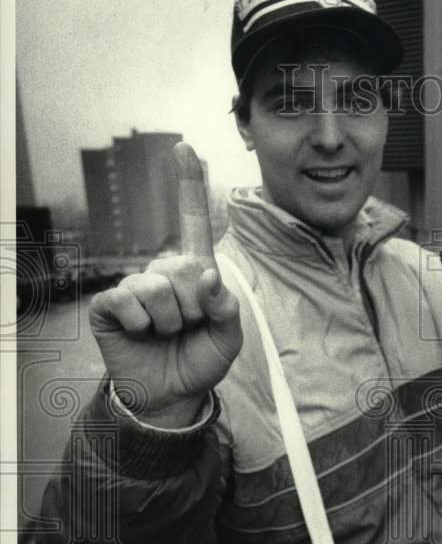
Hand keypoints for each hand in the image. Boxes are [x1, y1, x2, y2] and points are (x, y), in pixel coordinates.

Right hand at [89, 142, 242, 426]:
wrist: (172, 396)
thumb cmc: (201, 360)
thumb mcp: (228, 337)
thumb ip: (227, 307)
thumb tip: (208, 275)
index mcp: (194, 272)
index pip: (192, 222)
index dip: (188, 185)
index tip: (184, 147)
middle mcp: (162, 272)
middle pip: (182, 268)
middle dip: (194, 308)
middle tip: (187, 329)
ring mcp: (133, 286)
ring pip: (157, 287)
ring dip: (170, 321)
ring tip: (166, 335)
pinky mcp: (110, 305)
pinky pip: (128, 300)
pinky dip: (142, 324)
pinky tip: (141, 334)